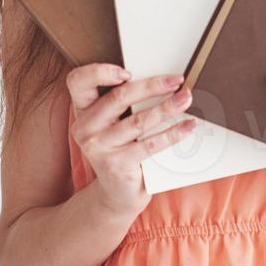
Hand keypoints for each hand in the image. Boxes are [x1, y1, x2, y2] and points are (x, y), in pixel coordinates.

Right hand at [65, 64, 196, 216]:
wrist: (117, 194)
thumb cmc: (120, 151)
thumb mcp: (112, 125)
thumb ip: (122, 103)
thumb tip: (163, 80)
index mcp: (83, 111)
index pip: (78, 82)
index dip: (99, 72)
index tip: (128, 71)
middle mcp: (85, 128)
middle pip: (118, 97)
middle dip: (152, 86)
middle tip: (177, 80)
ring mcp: (99, 148)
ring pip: (138, 121)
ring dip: (167, 107)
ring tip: (187, 98)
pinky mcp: (117, 164)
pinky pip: (150, 145)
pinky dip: (173, 133)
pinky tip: (188, 126)